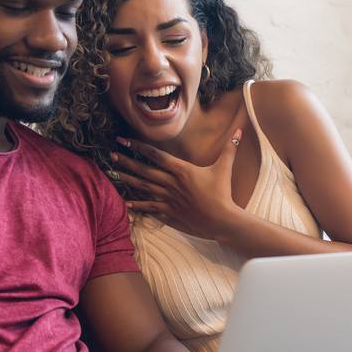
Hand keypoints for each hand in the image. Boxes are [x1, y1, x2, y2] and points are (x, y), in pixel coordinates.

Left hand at [112, 129, 243, 239]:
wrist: (221, 219)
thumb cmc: (222, 193)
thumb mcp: (224, 168)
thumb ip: (229, 148)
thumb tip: (240, 131)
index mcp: (182, 170)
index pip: (156, 155)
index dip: (138, 146)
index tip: (124, 140)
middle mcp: (172, 183)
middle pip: (144, 170)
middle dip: (126, 162)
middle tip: (111, 155)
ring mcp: (169, 199)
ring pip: (144, 188)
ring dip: (128, 180)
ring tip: (113, 174)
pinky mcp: (169, 212)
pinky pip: (150, 208)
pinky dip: (137, 205)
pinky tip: (126, 204)